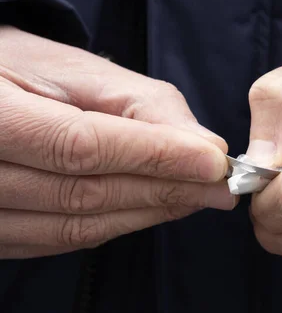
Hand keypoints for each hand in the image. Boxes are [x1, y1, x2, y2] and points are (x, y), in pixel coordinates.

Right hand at [0, 27, 235, 258]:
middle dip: (164, 191)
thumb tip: (207, 148)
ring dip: (149, 214)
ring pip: (78, 226)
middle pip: (83, 194)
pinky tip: (157, 210)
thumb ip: (145, 107)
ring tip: (199, 198)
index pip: (81, 147)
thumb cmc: (30, 71)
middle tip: (220, 188)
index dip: (153, 158)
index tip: (214, 163)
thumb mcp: (83, 73)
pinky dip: (119, 226)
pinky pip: (65, 241)